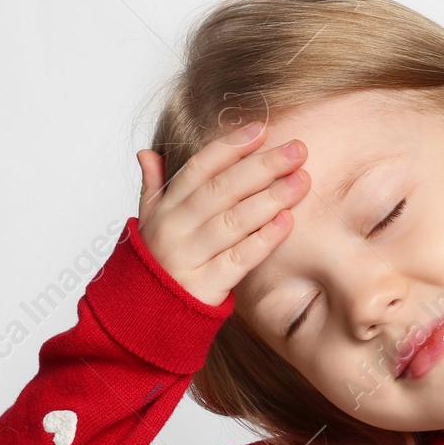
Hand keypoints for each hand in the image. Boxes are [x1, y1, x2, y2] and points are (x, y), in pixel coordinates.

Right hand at [134, 121, 308, 307]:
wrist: (142, 316)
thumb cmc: (154, 263)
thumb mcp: (146, 221)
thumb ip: (153, 186)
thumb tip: (148, 152)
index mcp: (165, 208)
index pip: (199, 168)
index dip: (230, 146)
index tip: (261, 128)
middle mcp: (175, 229)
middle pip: (222, 190)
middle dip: (262, 166)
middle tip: (296, 150)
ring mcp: (190, 258)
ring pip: (233, 222)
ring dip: (270, 199)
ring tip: (301, 181)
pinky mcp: (205, 287)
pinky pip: (239, 260)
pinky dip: (264, 240)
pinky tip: (287, 222)